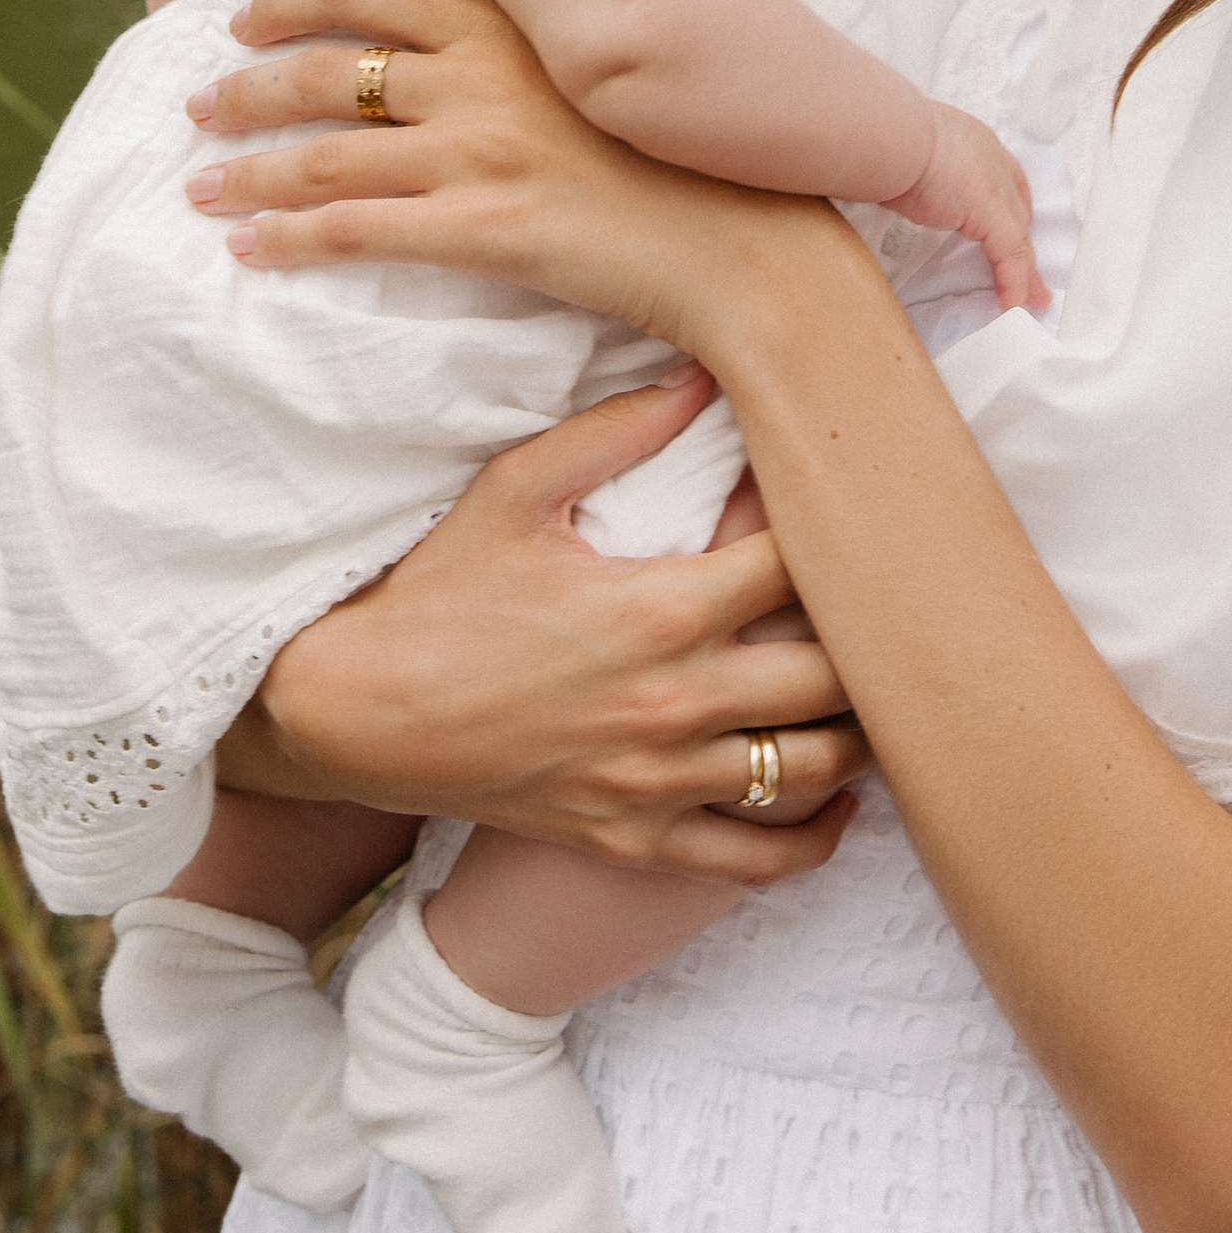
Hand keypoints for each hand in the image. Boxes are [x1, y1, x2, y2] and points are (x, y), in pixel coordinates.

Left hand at [185, 0, 869, 365]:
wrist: (748, 241)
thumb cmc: (688, 161)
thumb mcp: (603, 70)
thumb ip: (531, 50)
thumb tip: (475, 50)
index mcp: (508, 27)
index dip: (291, 0)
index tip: (243, 20)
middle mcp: (482, 78)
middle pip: (327, 70)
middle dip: (246, 89)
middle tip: (198, 107)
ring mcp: (480, 153)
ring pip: (326, 154)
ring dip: (248, 173)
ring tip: (200, 191)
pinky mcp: (484, 229)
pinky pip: (357, 232)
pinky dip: (290, 240)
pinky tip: (250, 252)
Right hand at [218, 376, 869, 880]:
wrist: (352, 711)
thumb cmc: (434, 592)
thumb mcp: (515, 488)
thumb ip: (618, 429)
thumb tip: (702, 373)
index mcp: (657, 609)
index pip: (800, 570)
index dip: (835, 537)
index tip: (844, 514)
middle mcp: (674, 703)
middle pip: (835, 677)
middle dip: (869, 639)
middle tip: (879, 604)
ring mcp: (657, 783)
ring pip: (813, 769)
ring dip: (860, 733)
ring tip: (876, 693)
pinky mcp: (632, 839)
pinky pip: (754, 859)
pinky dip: (811, 837)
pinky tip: (834, 800)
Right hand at [887, 104, 1044, 313]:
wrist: (891, 136)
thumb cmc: (884, 137)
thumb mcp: (904, 151)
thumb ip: (909, 169)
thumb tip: (889, 181)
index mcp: (972, 141)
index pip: (1003, 176)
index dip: (1009, 203)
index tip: (1009, 224)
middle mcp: (992, 160)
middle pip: (1019, 210)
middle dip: (1022, 241)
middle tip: (1024, 269)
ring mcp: (996, 188)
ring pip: (1020, 237)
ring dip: (1025, 272)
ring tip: (1030, 297)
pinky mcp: (993, 216)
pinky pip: (1011, 258)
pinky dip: (1013, 283)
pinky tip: (1012, 303)